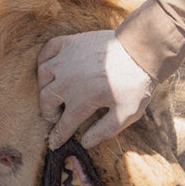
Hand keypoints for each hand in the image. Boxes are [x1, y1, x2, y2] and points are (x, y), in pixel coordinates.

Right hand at [37, 30, 155, 148]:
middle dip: (48, 113)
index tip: (54, 143)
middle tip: (55, 117)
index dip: (58, 136)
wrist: (141, 50)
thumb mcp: (127, 113)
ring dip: (45, 88)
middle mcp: (68, 81)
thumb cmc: (136, 83)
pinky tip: (49, 67)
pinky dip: (43, 60)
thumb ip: (105, 130)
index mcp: (82, 101)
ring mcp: (66, 60)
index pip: (63, 125)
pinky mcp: (70, 43)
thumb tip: (85, 143)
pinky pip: (47, 51)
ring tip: (53, 94)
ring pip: (43, 76)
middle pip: (46, 101)